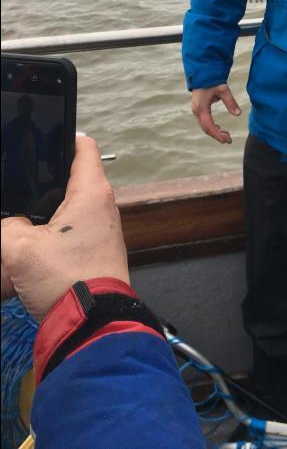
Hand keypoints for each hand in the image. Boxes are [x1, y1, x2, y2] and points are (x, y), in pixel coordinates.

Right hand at [0, 136, 128, 321]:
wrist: (93, 324)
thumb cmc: (66, 278)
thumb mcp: (20, 249)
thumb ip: (5, 228)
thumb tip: (8, 226)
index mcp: (91, 192)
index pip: (83, 147)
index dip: (62, 138)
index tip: (39, 140)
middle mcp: (101, 207)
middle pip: (64, 184)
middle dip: (35, 193)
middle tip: (14, 195)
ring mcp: (99, 232)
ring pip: (58, 218)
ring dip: (33, 228)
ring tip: (12, 236)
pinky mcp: (92, 256)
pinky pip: (61, 243)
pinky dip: (40, 249)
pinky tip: (18, 267)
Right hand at [191, 83, 240, 142]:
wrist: (202, 73)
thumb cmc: (212, 80)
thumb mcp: (223, 90)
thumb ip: (230, 102)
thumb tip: (238, 114)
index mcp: (201, 108)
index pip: (209, 126)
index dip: (218, 135)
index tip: (227, 140)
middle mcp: (197, 111)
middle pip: (206, 128)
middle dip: (217, 135)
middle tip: (229, 140)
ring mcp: (196, 110)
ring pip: (205, 126)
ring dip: (215, 132)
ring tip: (227, 136)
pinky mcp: (198, 108)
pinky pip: (204, 121)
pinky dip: (212, 126)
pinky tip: (220, 128)